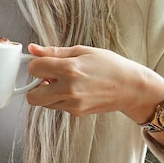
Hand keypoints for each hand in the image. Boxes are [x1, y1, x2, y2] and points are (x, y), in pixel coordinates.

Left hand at [23, 43, 163, 119]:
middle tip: (48, 77)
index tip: (44, 62)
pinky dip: (59, 100)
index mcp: (69, 69)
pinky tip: (73, 90)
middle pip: (32, 96)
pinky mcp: (77, 113)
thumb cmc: (110, 66)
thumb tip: (33, 49)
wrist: (132, 87)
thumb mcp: (83, 51)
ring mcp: (73, 104)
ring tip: (63, 83)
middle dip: (35, 86)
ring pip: (43, 104)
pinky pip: (57, 107)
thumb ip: (54, 52)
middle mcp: (69, 89)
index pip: (33, 69)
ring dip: (47, 94)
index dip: (36, 64)